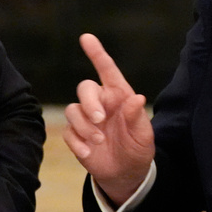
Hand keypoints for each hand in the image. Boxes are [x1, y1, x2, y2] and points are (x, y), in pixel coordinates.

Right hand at [63, 33, 154, 205]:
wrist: (126, 173)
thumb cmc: (137, 148)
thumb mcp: (144, 136)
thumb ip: (138, 118)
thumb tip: (137, 99)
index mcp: (118, 96)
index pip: (107, 70)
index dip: (96, 53)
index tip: (86, 37)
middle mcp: (100, 102)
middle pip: (85, 89)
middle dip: (89, 103)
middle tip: (100, 120)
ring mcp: (86, 119)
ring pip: (72, 110)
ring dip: (84, 127)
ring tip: (99, 143)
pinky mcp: (76, 135)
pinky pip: (68, 132)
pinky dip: (77, 143)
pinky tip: (88, 153)